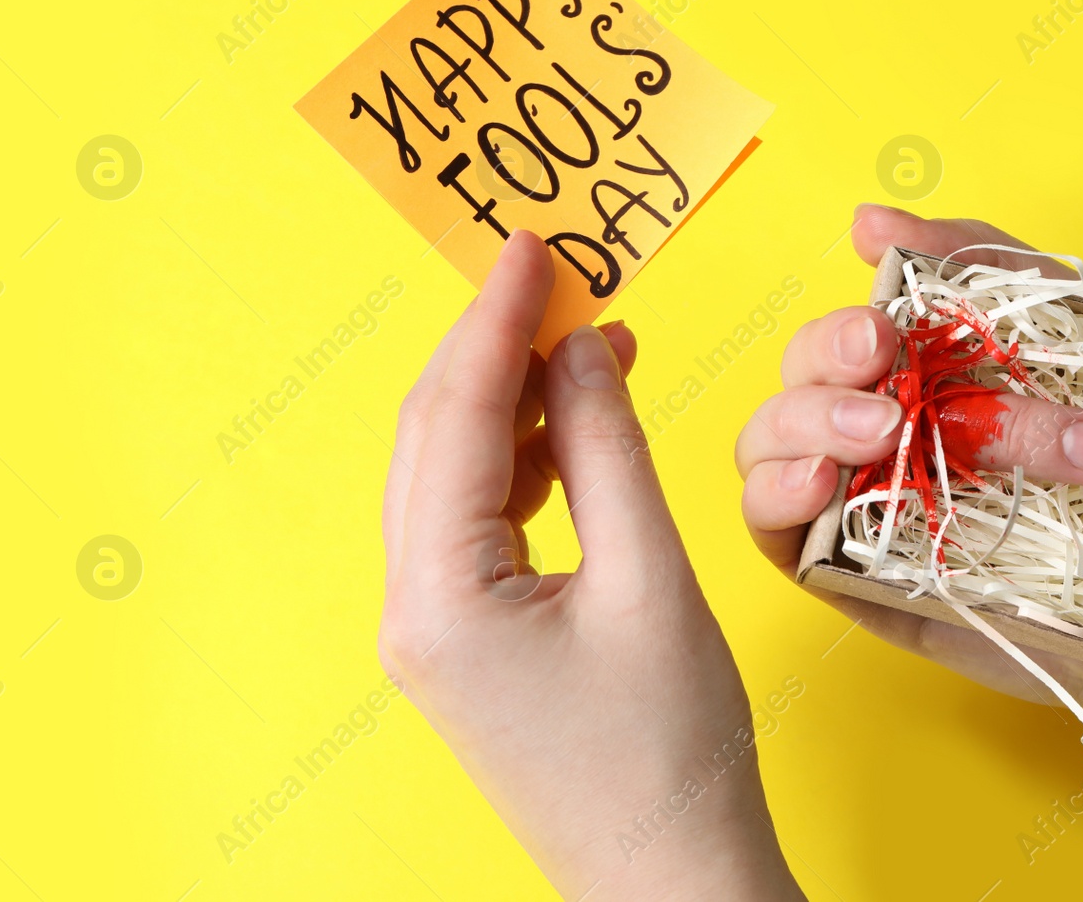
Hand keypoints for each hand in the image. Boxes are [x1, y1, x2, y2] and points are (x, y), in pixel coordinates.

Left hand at [379, 231, 802, 900]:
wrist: (671, 877)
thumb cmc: (670, 750)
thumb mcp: (650, 578)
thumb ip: (607, 447)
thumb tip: (582, 346)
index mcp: (439, 599)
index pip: (452, 417)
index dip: (494, 319)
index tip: (531, 244)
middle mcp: (411, 610)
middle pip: (431, 437)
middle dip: (495, 350)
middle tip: (564, 283)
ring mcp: (431, 628)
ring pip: (450, 473)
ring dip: (512, 403)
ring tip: (591, 347)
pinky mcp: (464, 638)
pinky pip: (476, 519)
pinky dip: (522, 460)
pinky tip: (574, 425)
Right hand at [735, 204, 1082, 716]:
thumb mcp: (1059, 321)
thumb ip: (971, 262)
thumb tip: (865, 220)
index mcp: (901, 370)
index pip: (836, 337)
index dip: (843, 329)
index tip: (886, 333)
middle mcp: (864, 426)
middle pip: (798, 382)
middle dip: (828, 376)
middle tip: (892, 399)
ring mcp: (850, 496)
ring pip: (767, 444)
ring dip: (804, 429)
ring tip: (876, 437)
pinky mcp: (845, 569)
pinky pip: (768, 525)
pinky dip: (774, 495)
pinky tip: (817, 485)